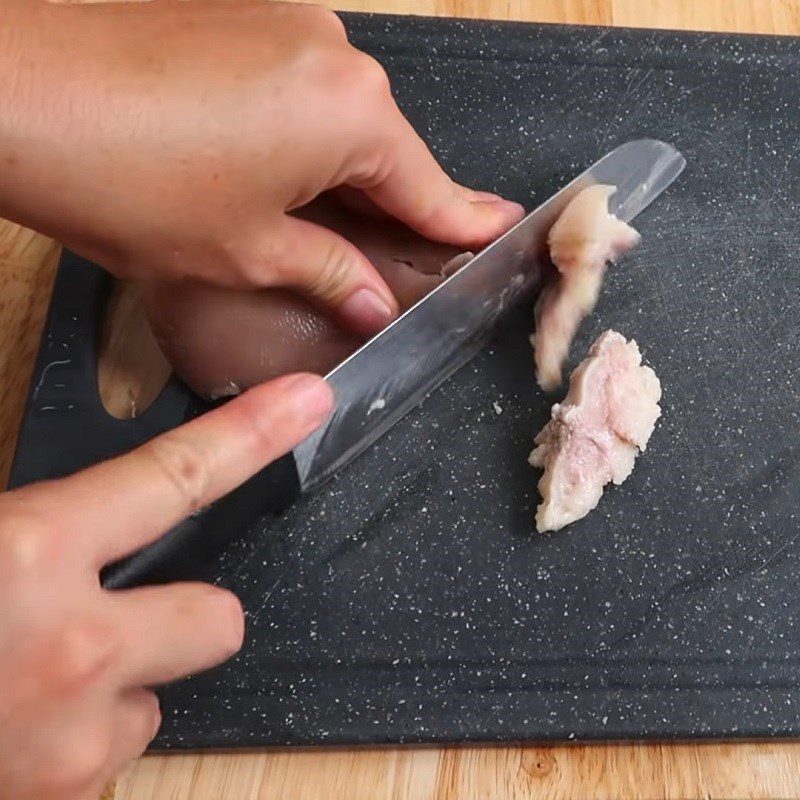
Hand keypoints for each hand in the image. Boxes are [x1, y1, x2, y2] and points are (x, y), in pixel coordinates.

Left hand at [0, 0, 523, 335]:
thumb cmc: (127, 180)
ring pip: (333, 114)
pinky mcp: (236, 10)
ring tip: (294, 219)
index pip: (428, 185)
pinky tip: (254, 167)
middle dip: (384, 203)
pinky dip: (290, 131)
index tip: (498, 230)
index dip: (462, 221)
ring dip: (328, 169)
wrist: (9, 90)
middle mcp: (331, 49)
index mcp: (352, 111)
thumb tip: (376, 302)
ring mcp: (281, 17)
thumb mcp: (246, 252)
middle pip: (382, 146)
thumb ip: (330, 274)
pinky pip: (290, 83)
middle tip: (390, 255)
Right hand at [0, 373, 331, 799]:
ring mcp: (74, 749)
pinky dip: (74, 747)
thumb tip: (69, 523)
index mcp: (25, 556)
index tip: (307, 402)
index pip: (175, 477)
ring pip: (155, 698)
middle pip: (217, 618)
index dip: (253, 434)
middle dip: (179, 618)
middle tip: (103, 617)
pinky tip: (13, 736)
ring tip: (27, 688)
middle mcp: (71, 652)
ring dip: (112, 689)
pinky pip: (109, 760)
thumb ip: (27, 527)